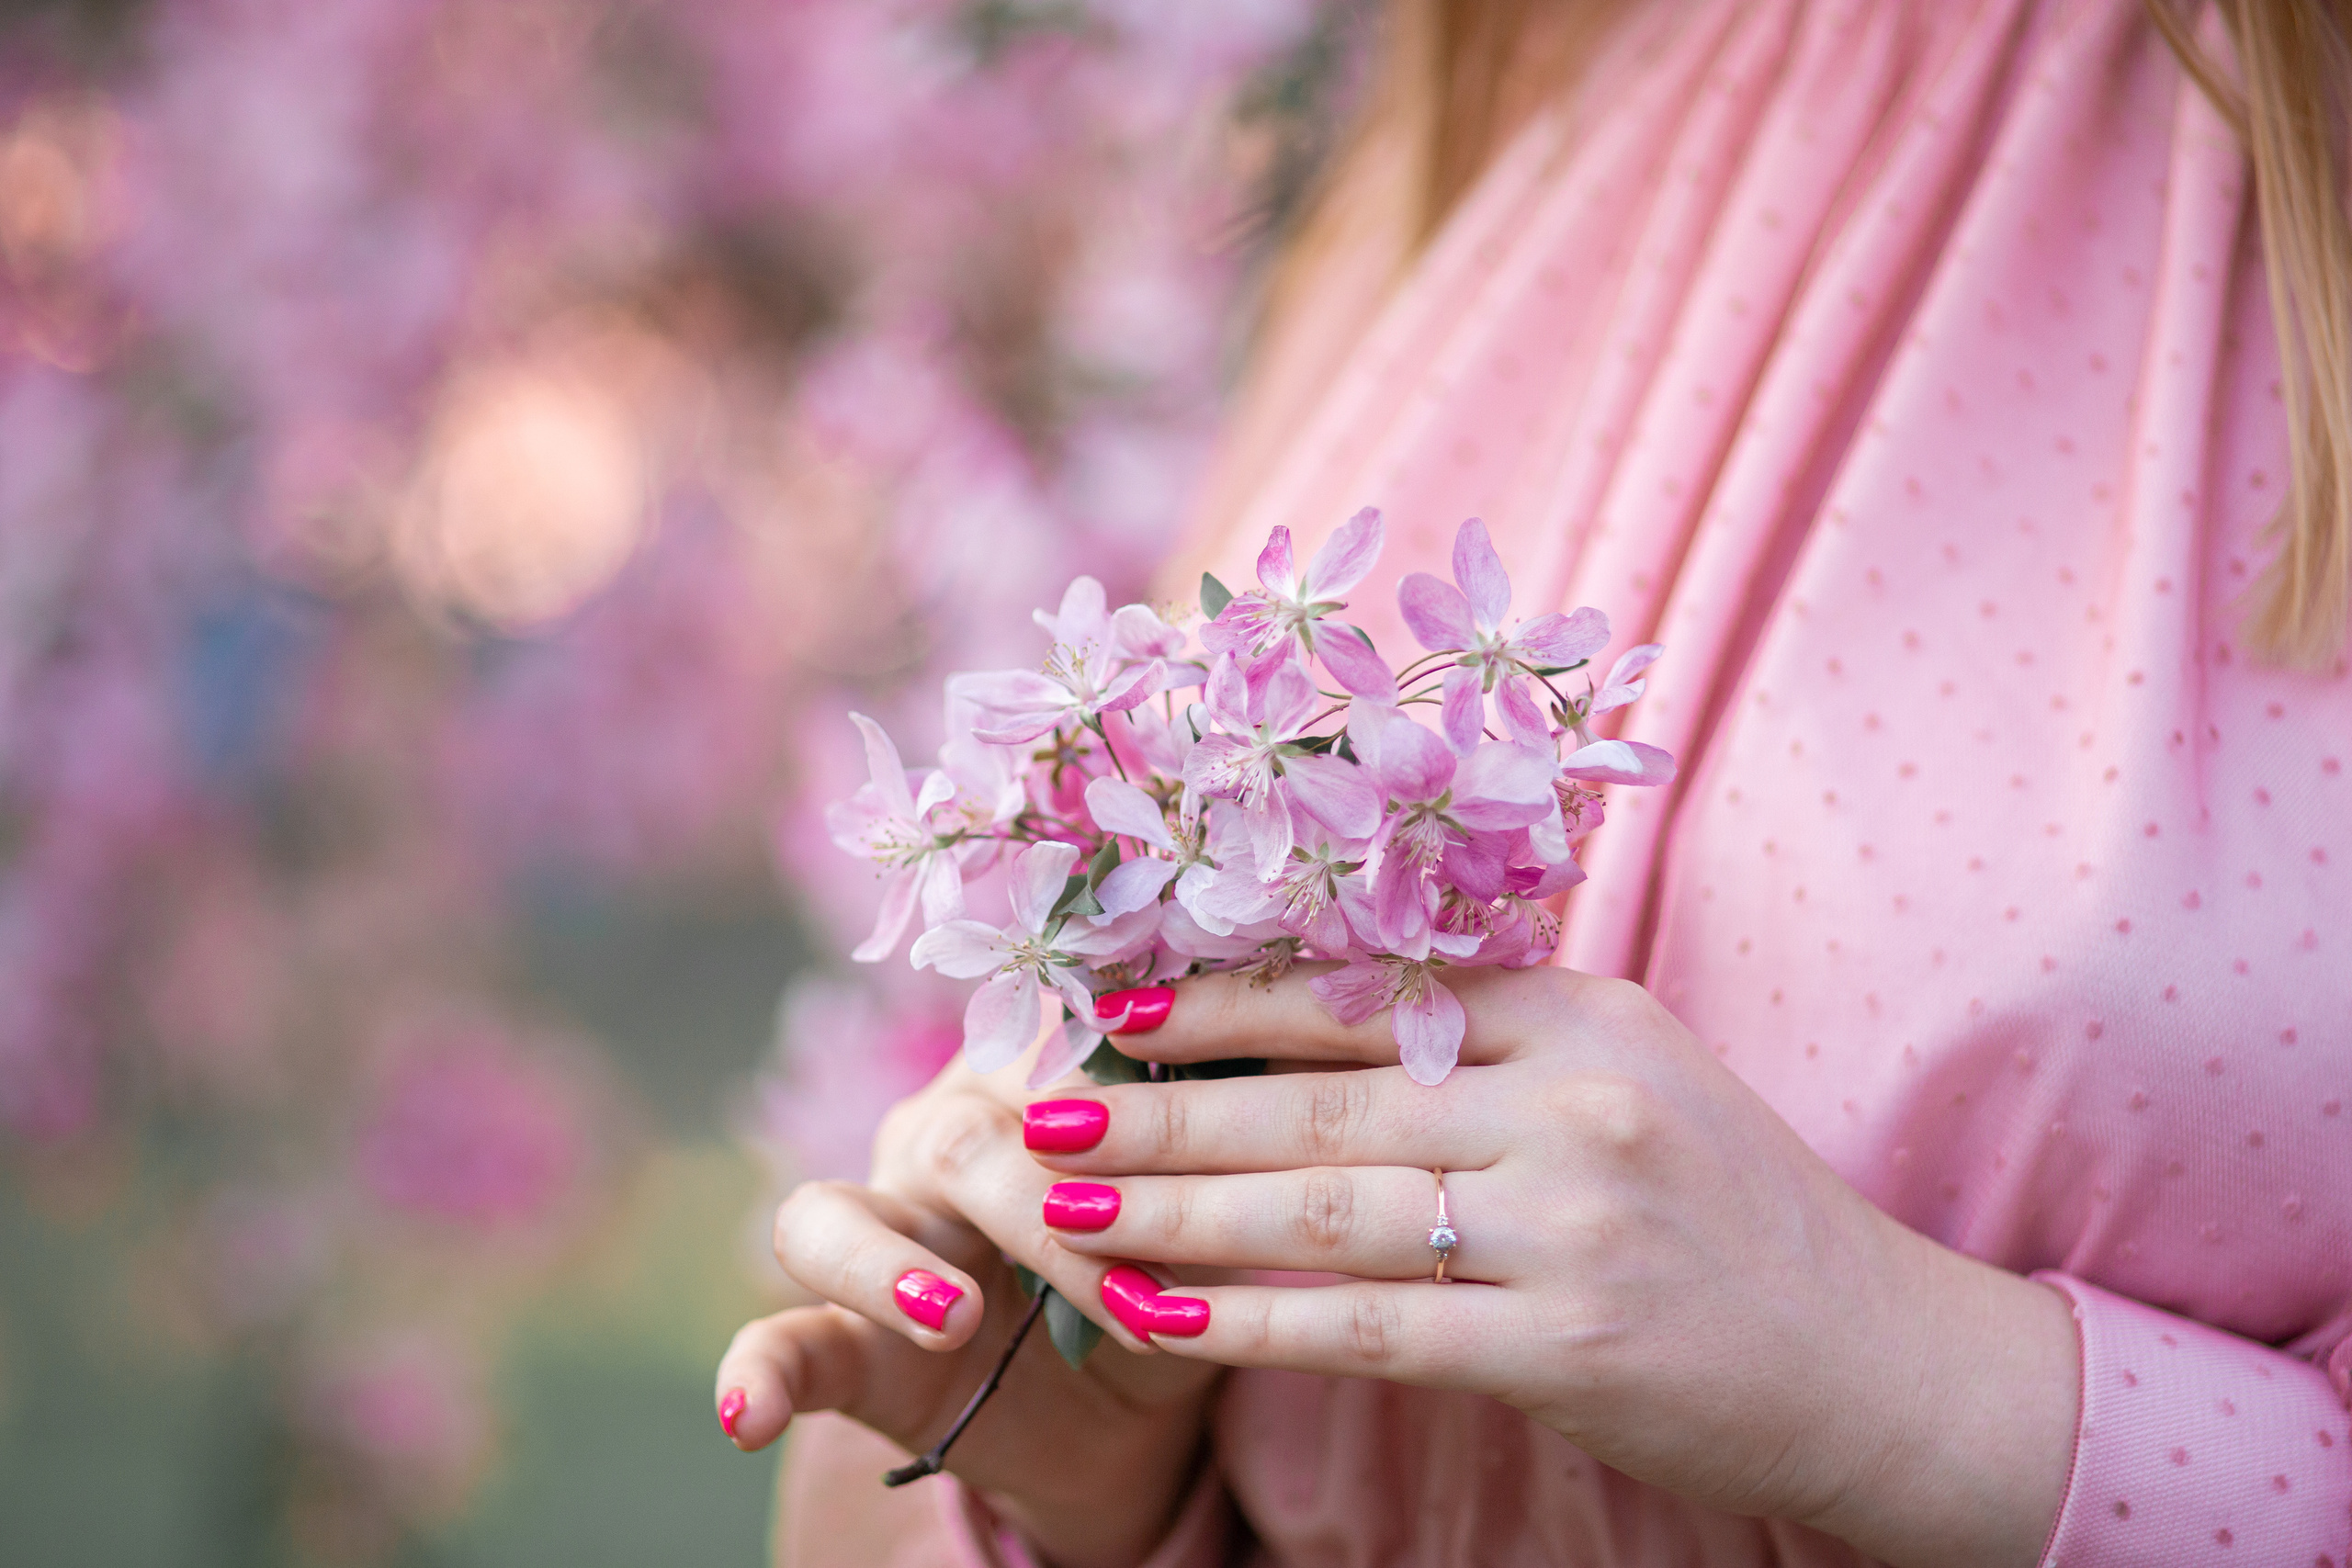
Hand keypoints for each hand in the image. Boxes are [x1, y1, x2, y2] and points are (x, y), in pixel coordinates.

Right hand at [715, 1057, 1224, 1567]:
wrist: (1134, 1410)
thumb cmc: (1176, 1269)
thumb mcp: (1215, 1218)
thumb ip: (1214, 1162)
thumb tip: (1263, 1103)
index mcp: (1031, 1080)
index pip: (1052, 1053)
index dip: (1119, 1097)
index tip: (1200, 1141)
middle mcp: (939, 1137)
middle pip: (962, 1144)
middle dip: (1050, 1213)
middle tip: (1132, 1291)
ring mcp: (878, 1232)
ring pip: (835, 1218)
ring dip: (894, 1268)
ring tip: (953, 1318)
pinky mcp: (844, 1341)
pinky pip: (779, 1342)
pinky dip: (756, 1376)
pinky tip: (744, 1418)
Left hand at [1026, 966, 2079, 1567]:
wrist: (1879, 1357)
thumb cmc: (1729, 1210)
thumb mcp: (1629, 1080)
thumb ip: (1488, 1045)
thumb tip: (1299, 1024)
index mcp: (1581, 1014)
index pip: (1367, 989)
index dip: (1222, 999)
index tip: (1110, 1006)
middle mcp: (1573, 1103)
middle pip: (1321, 1098)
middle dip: (1164, 1107)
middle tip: (1042, 1108)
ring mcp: (1571, 1224)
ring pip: (1325, 1207)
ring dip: (1175, 1208)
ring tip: (1063, 1206)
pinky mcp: (1565, 1346)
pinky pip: (1367, 1326)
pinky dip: (1247, 1319)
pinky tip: (1156, 1313)